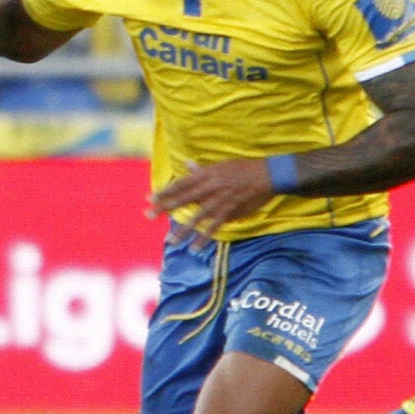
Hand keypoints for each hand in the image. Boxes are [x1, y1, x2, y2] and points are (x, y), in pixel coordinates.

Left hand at [148, 159, 274, 240]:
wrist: (267, 175)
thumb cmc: (243, 169)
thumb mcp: (221, 166)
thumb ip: (202, 170)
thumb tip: (188, 165)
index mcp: (206, 175)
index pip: (180, 185)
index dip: (164, 192)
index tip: (150, 199)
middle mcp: (209, 188)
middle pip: (182, 199)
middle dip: (164, 207)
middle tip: (148, 215)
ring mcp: (219, 201)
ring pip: (196, 217)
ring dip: (182, 230)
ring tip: (170, 241)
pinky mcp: (229, 213)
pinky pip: (213, 227)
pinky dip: (204, 238)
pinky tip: (194, 248)